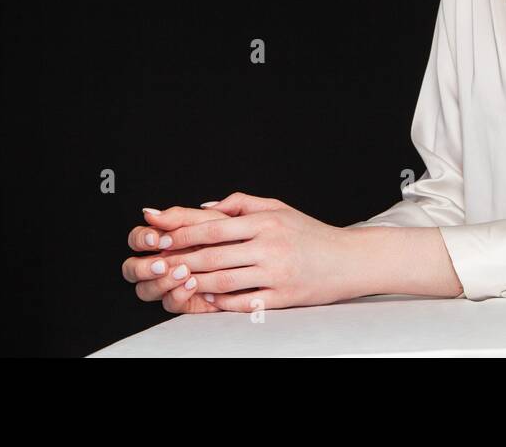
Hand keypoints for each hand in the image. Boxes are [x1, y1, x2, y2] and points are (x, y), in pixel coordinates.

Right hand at [122, 205, 236, 314]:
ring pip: (147, 290)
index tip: (155, 239)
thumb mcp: (209, 220)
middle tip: (161, 263)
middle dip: (141, 267)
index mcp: (164, 239)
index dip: (141, 239)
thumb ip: (179, 217)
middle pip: (132, 269)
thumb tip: (149, 213)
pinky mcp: (187, 301)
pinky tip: (191, 284)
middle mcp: (162, 263)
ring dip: (160, 282)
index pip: (137, 240)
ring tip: (182, 272)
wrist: (260, 254)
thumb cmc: (235, 233)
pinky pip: (171, 304)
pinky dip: (177, 295)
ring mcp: (172, 283)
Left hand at [153, 191, 365, 312]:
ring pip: (224, 281)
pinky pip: (245, 301)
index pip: (215, 227)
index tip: (162, 237)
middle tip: (158, 264)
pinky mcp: (283, 296)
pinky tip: (208, 299)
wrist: (347, 259)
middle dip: (182, 261)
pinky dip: (222, 302)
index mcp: (266, 222)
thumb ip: (242, 204)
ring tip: (178, 282)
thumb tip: (205, 208)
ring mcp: (276, 273)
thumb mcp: (279, 208)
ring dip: (197, 283)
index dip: (184, 233)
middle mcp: (270, 246)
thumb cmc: (310, 234)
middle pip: (214, 256)